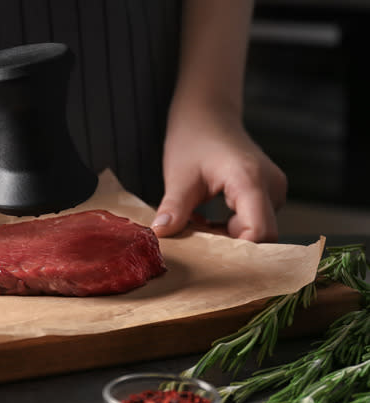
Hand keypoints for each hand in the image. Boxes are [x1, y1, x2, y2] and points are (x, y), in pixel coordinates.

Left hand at [152, 108, 286, 241]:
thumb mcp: (179, 175)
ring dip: (227, 239)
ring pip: (257, 231)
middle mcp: (271, 187)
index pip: (259, 232)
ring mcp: (273, 191)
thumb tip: (160, 235)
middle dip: (229, 248)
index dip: (238, 252)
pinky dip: (230, 230)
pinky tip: (205, 223)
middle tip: (195, 247)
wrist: (208, 114)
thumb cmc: (193, 138)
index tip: (207, 258)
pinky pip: (253, 222)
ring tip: (196, 231)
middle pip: (261, 236)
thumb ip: (174, 208)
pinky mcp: (267, 194)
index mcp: (251, 180)